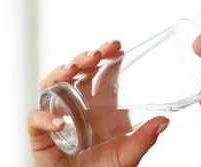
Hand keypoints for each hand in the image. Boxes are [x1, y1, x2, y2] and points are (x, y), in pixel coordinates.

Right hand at [28, 40, 169, 166]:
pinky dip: (45, 117)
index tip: (117, 46)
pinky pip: (36, 118)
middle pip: (76, 72)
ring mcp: (57, 115)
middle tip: (97, 54)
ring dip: (60, 74)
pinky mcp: (40, 134)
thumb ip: (144, 139)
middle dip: (84, 58)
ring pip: (51, 85)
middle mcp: (77, 105)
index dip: (107, 57)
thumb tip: (164, 122)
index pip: (101, 73)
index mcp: (100, 105)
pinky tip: (61, 122)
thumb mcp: (128, 155)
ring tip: (72, 71)